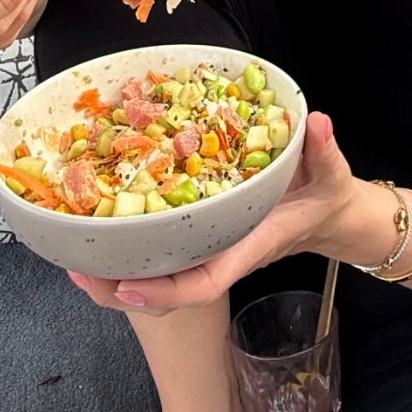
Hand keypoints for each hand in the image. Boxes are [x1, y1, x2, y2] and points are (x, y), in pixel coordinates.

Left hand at [69, 112, 357, 315]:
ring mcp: (215, 246)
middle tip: (80, 270)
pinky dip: (139, 243)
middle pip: (171, 286)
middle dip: (126, 284)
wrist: (332, 218)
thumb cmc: (329, 200)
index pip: (206, 279)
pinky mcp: (209, 235)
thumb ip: (324, 149)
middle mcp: (226, 250)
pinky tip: (110, 226)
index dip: (166, 290)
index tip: (127, 288)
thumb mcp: (331, 175)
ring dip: (123, 267)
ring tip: (79, 253)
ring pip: (165, 271)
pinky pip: (170, 249)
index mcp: (250, 243)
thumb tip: (318, 122)